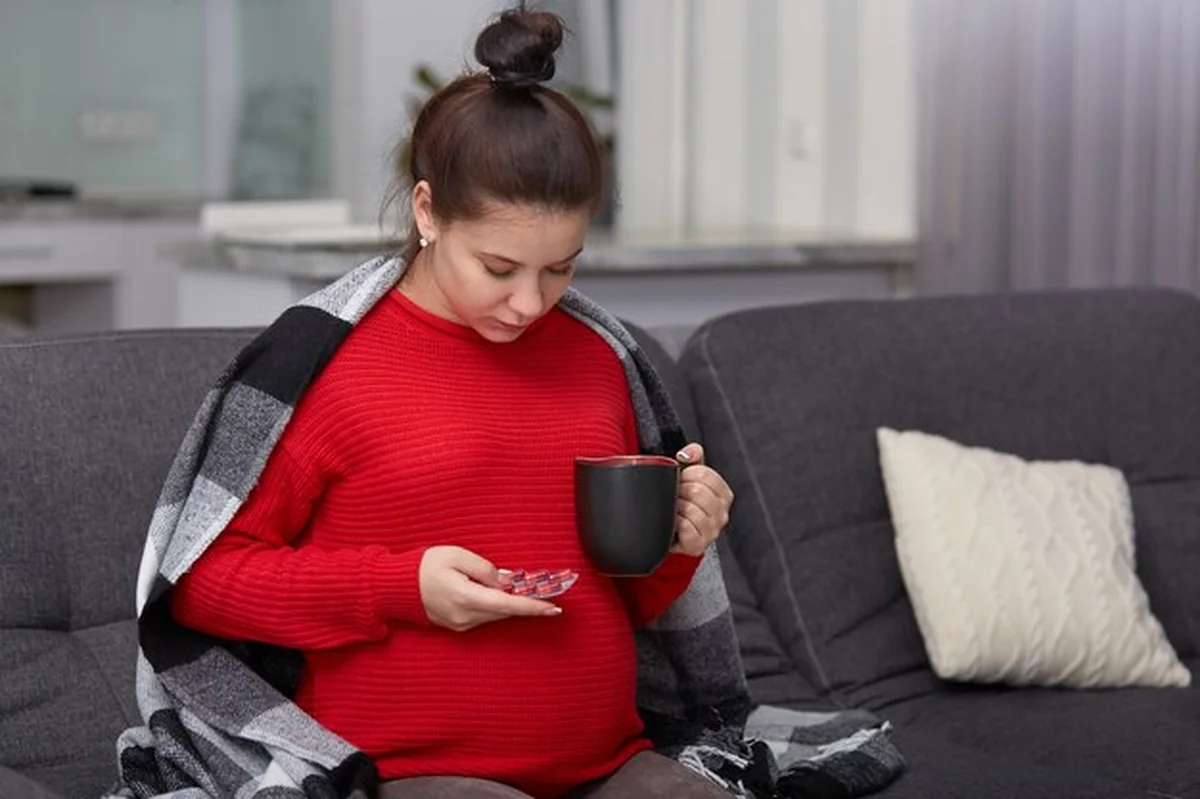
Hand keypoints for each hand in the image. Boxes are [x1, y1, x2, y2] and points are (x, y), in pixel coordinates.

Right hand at [419, 546, 561, 631]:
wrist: (395, 586)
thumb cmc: (424, 566)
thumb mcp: (456, 555)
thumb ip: (484, 568)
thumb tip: (506, 580)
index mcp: (465, 597)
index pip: (507, 604)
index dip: (532, 606)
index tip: (553, 607)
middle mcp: (464, 616)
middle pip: (505, 611)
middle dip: (528, 604)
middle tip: (551, 597)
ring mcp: (460, 624)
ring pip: (495, 614)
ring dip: (512, 605)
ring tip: (531, 593)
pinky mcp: (457, 625)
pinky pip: (484, 616)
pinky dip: (497, 607)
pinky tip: (504, 597)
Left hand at [671, 443, 733, 556]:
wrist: (672, 532)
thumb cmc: (683, 502)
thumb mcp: (690, 476)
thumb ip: (693, 457)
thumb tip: (689, 452)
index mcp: (723, 494)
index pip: (707, 475)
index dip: (688, 474)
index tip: (681, 479)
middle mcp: (722, 513)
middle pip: (698, 491)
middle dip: (680, 490)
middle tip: (674, 495)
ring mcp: (712, 531)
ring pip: (692, 510)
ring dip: (676, 507)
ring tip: (673, 509)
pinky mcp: (697, 545)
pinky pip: (686, 528)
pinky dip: (676, 523)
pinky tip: (674, 522)